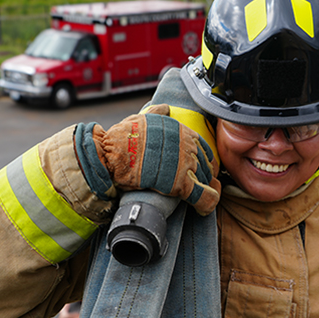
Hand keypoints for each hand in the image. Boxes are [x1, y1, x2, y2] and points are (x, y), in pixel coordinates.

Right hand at [94, 105, 220, 214]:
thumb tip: (165, 108)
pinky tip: (203, 209)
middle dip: (204, 176)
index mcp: (182, 131)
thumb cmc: (123, 138)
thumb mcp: (143, 118)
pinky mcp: (181, 184)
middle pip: (206, 165)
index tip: (199, 168)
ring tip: (199, 197)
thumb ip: (158, 114)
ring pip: (207, 180)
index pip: (204, 148)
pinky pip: (204, 197)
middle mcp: (188, 146)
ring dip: (205, 190)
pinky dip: (207, 204)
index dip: (203, 160)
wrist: (112, 155)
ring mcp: (186, 165)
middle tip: (198, 185)